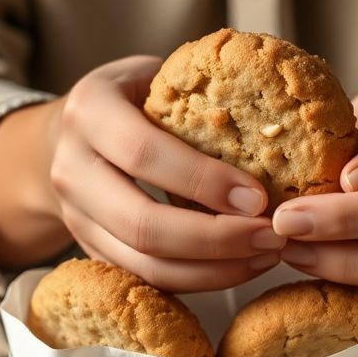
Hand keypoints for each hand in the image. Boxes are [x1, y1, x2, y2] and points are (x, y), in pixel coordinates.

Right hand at [45, 56, 286, 291]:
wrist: (73, 132)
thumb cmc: (138, 96)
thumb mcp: (161, 76)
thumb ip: (203, 96)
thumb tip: (287, 128)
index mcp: (88, 111)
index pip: (144, 153)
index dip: (204, 181)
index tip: (259, 197)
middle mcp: (70, 168)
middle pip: (141, 224)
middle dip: (215, 240)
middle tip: (272, 237)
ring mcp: (75, 217)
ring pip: (144, 264)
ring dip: (213, 270)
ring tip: (266, 256)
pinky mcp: (91, 251)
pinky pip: (147, 279)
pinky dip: (198, 280)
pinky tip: (240, 266)